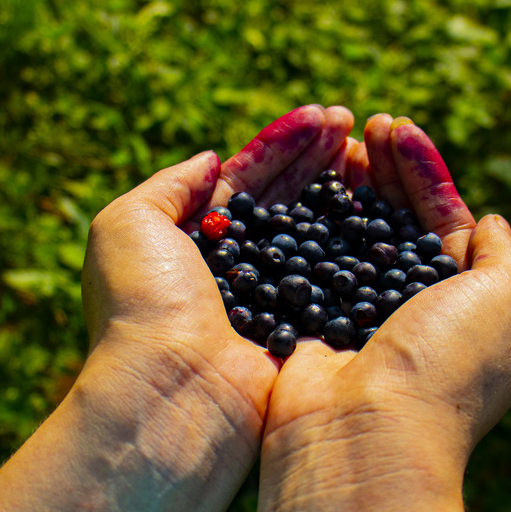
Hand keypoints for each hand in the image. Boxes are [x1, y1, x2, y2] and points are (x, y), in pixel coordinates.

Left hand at [78, 103, 355, 461]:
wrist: (172, 395)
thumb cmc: (145, 307)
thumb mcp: (128, 225)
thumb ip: (169, 186)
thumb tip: (213, 161)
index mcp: (189, 246)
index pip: (245, 183)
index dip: (283, 146)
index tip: (324, 116)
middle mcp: (232, 275)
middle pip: (285, 203)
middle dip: (319, 160)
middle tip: (355, 125)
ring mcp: (270, 305)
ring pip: (316, 236)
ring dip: (343, 192)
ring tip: (371, 151)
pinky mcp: (303, 337)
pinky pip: (336, 282)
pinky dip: (358, 244)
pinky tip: (382, 208)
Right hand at [262, 113, 510, 474]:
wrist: (365, 435)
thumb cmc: (443, 367)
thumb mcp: (503, 302)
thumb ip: (499, 256)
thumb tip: (490, 219)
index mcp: (462, 308)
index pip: (443, 222)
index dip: (424, 172)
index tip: (399, 128)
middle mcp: (410, 313)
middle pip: (395, 222)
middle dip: (384, 171)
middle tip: (366, 125)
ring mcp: (357, 319)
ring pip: (351, 236)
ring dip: (346, 187)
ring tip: (337, 143)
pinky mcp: (310, 325)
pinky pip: (308, 262)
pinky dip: (307, 222)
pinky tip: (304, 185)